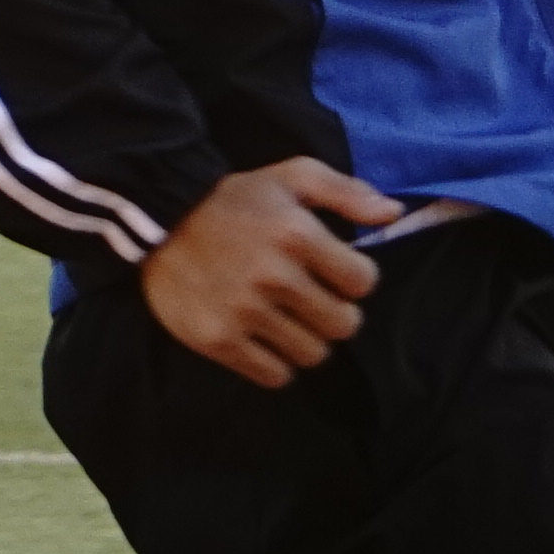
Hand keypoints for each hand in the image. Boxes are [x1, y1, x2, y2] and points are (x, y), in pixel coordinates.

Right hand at [144, 157, 400, 387]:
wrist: (159, 222)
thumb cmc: (235, 200)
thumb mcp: (292, 177)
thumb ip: (348, 192)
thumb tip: (394, 213)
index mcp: (297, 234)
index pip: (363, 282)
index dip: (355, 279)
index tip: (336, 274)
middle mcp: (273, 277)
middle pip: (343, 325)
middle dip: (337, 314)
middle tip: (316, 302)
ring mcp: (244, 313)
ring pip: (313, 354)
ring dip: (308, 340)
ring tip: (290, 320)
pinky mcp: (219, 341)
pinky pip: (274, 376)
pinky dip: (277, 364)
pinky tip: (267, 340)